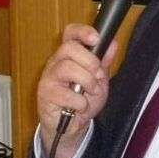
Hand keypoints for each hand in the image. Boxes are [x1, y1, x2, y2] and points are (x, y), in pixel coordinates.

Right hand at [37, 23, 117, 157]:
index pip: (70, 33)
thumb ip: (104, 62)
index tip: (96, 38)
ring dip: (87, 81)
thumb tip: (113, 43)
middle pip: (69, 47)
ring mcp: (49, 77)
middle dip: (90, 61)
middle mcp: (56, 62)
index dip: (82, 31)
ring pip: (67, 67)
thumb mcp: (98, 80)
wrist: (71, 126)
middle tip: (98, 75)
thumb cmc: (82, 100)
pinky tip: (80, 107)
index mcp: (69, 55)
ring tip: (91, 92)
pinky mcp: (45, 94)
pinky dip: (80, 102)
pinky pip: (66, 93)